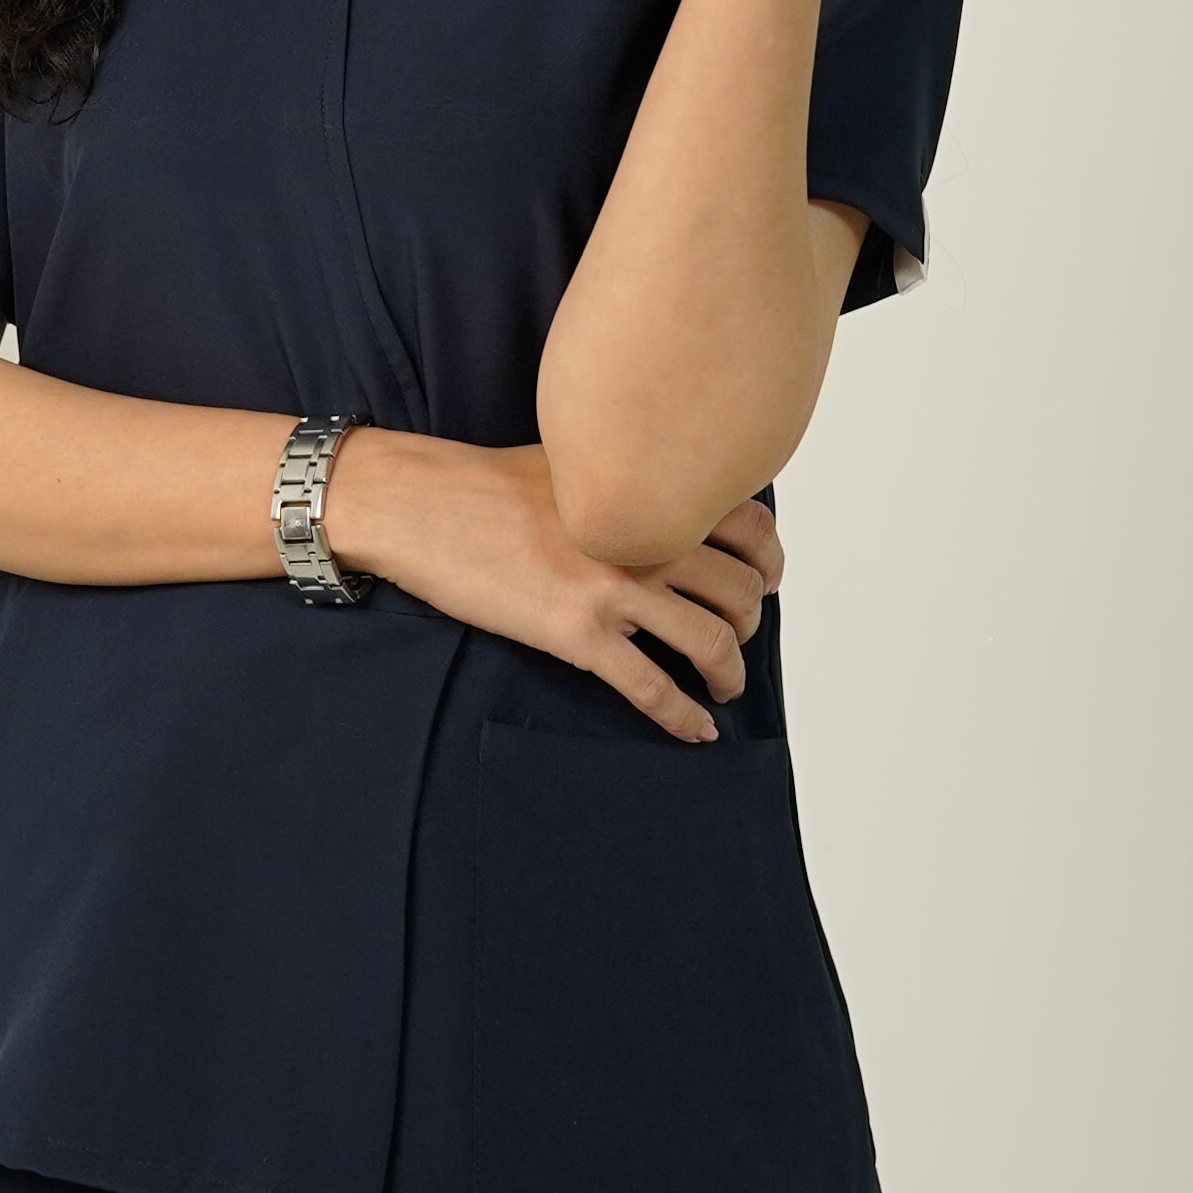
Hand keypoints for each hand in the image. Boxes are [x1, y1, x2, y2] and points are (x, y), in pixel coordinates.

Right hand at [327, 437, 784, 743]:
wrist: (423, 505)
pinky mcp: (578, 634)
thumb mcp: (579, 462)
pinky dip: (685, 717)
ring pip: (712, 642)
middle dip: (749, 624)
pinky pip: (652, 688)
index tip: (764, 582)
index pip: (751, 528)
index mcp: (646, 492)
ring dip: (730, 673)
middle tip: (736, 638)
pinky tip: (697, 730)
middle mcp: (644, 538)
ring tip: (724, 685)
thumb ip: (630, 486)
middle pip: (740, 592)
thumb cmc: (488, 483)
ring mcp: (614, 589)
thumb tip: (669, 510)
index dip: (769, 564)